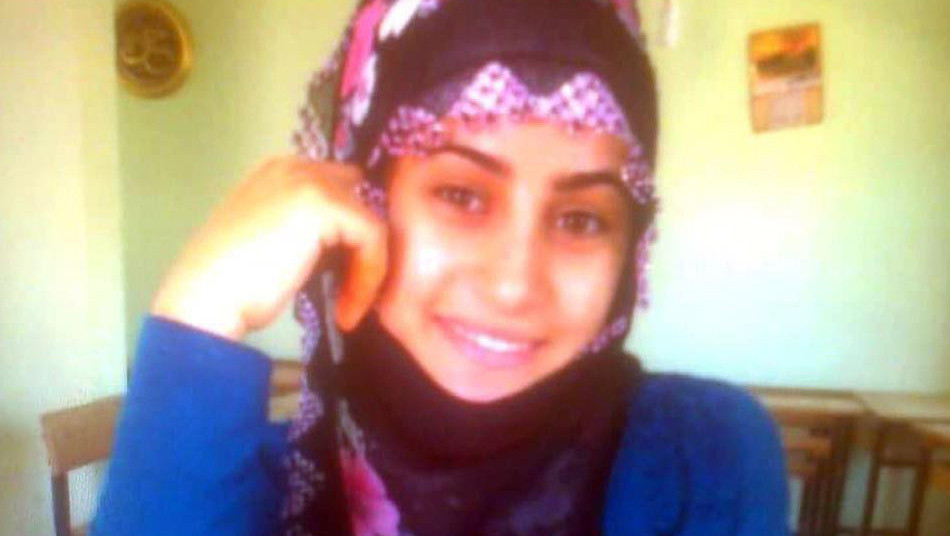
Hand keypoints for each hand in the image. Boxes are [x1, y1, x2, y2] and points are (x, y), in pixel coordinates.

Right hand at [150, 156, 386, 340]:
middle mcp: (294, 166)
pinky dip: (368, 276)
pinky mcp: (324, 204)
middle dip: (363, 246)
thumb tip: (345, 244)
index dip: (349, 236)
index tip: (344, 282)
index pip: (339, 192)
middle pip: (358, 202)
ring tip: (348, 308)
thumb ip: (303, 229)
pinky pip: (372, 238)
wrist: (205, 298)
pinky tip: (347, 308)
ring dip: (367, 270)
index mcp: (277, 173)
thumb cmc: (231, 284)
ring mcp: (309, 180)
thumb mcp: (272, 242)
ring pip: (369, 223)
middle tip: (353, 293)